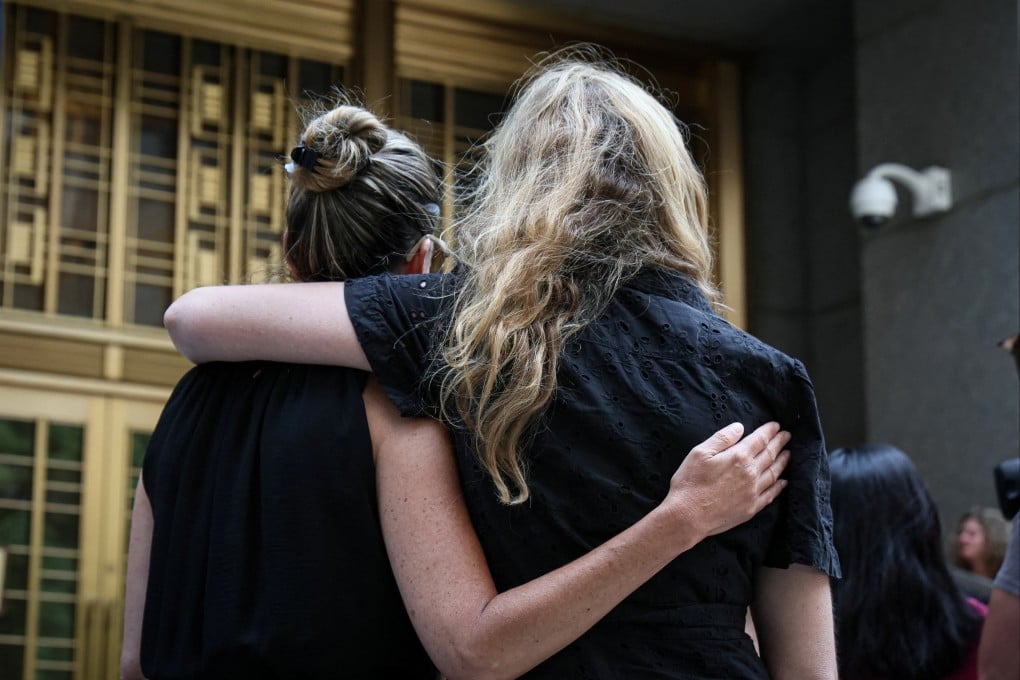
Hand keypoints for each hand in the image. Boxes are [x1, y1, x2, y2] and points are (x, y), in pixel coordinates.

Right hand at [662, 422, 789, 539]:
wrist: (688, 516)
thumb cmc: (690, 483)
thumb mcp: (700, 453)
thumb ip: (722, 438)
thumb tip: (739, 427)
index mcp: (738, 457)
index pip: (759, 440)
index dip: (769, 431)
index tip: (776, 425)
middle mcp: (750, 473)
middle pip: (770, 454)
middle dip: (779, 443)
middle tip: (787, 436)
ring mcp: (753, 492)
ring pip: (774, 473)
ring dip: (782, 462)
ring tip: (788, 454)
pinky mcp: (751, 508)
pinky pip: (771, 494)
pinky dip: (779, 486)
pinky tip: (783, 482)